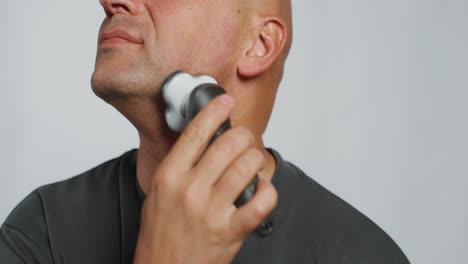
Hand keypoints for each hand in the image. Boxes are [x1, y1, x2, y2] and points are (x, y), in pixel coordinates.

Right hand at [133, 94, 277, 263]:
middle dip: (243, 136)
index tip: (224, 101)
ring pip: (247, 167)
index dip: (214, 111)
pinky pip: (261, 203)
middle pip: (228, 144)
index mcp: (169, 176)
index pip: (196, 132)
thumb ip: (179, 166)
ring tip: (253, 163)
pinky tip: (263, 190)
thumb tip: (200, 139)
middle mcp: (190, 190)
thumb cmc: (160, 234)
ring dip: (256, 160)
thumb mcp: (158, 192)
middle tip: (244, 139)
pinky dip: (268, 192)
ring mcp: (211, 211)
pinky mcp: (230, 231)